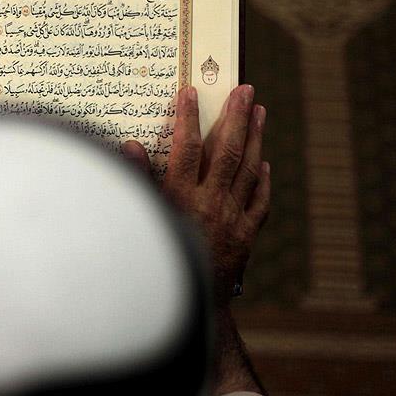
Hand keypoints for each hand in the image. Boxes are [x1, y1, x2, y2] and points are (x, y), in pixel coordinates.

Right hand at [123, 85, 269, 305]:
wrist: (190, 304)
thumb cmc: (157, 259)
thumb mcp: (143, 218)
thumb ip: (138, 181)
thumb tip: (130, 146)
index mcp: (181, 198)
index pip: (186, 147)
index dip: (188, 117)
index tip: (191, 92)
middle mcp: (211, 203)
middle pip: (227, 152)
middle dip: (237, 118)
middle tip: (245, 91)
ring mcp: (233, 218)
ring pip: (249, 171)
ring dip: (256, 139)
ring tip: (261, 112)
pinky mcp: (247, 235)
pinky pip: (260, 201)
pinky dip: (264, 180)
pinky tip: (265, 164)